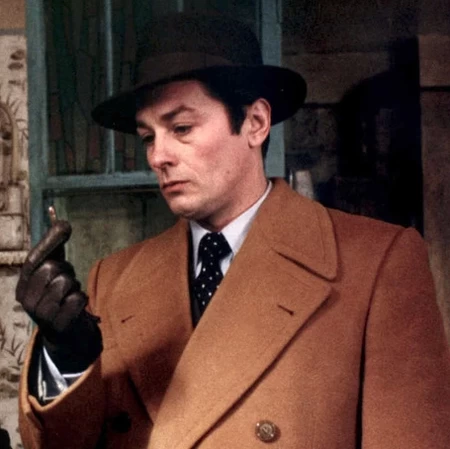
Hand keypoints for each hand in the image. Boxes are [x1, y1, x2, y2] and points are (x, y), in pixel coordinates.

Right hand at [16, 220, 101, 372]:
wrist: (65, 334)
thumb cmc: (59, 296)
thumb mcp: (53, 272)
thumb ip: (55, 249)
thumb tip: (61, 221)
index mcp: (23, 286)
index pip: (33, 260)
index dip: (49, 241)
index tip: (66, 225)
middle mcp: (27, 301)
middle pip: (53, 268)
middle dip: (66, 270)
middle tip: (66, 282)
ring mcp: (41, 315)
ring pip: (66, 283)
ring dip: (75, 286)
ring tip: (69, 296)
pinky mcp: (59, 325)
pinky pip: (78, 298)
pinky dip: (82, 299)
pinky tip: (75, 308)